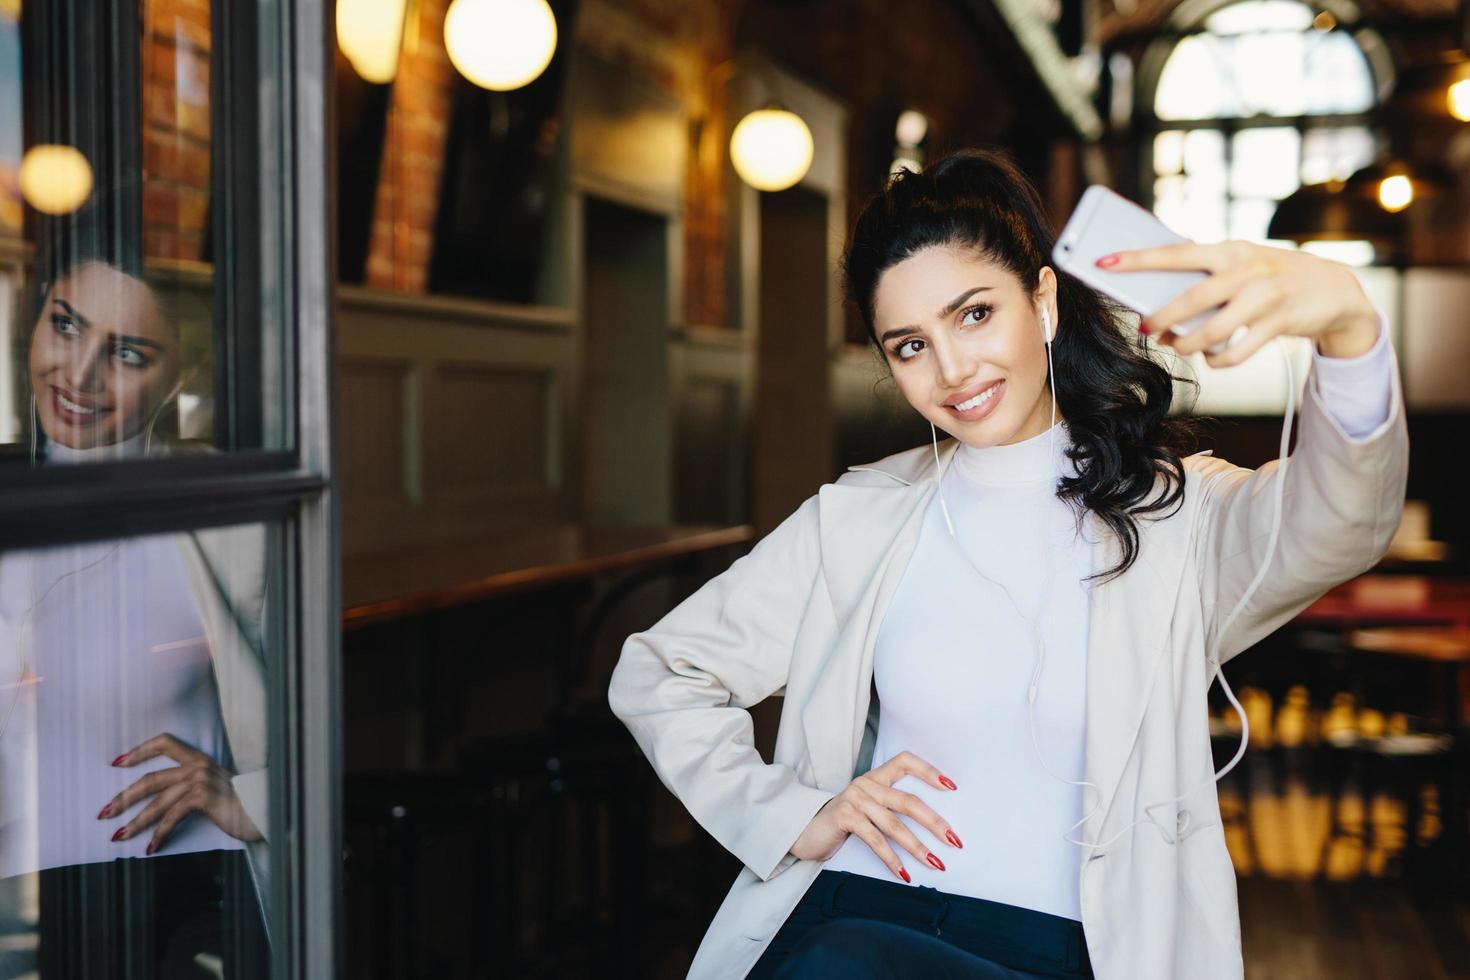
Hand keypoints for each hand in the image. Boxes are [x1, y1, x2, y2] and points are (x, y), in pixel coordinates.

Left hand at [98, 733, 262, 854]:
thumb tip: (163, 800)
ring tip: (118, 836)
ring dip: (134, 822)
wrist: (265, 811)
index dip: (140, 750)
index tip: (117, 762)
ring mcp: (200, 781)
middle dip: (123, 798)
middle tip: (104, 813)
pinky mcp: (202, 798)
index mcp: (200, 759)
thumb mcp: (216, 787)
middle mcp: (198, 766)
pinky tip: (150, 848)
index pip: (165, 742)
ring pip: (156, 802)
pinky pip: (171, 818)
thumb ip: (194, 786)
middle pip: (150, 779)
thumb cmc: (242, 804)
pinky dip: (158, 835)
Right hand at [789, 750, 961, 882]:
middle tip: (954, 840)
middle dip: (934, 822)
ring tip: (936, 864)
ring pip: (894, 824)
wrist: (802, 831)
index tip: (951, 787)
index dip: (928, 771)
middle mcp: (865, 783)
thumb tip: (933, 828)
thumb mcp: (866, 810)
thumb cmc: (841, 824)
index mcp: (874, 778)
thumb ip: (889, 809)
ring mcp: (854, 799)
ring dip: (918, 847)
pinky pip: (875, 839)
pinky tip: (904, 873)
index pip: (904, 761)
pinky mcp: (844, 816)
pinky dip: (891, 859)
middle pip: (908, 801)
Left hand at [1098, 240, 1380, 366]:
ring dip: (1187, 344)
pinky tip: (1211, 357)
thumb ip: (1205, 277)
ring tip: (1176, 346)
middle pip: (1193, 297)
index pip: (1175, 253)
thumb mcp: (1242, 264)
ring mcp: (1266, 296)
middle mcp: (1247, 270)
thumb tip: (1159, 301)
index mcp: (1230, 250)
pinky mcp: (1281, 322)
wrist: (1334, 289)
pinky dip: (1218, 360)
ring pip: (1213, 329)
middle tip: (1144, 327)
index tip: (1104, 262)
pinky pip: (1238, 351)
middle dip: (1162, 317)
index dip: (1138, 259)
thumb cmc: (1271, 277)